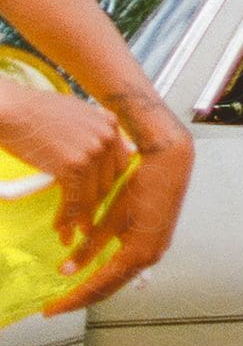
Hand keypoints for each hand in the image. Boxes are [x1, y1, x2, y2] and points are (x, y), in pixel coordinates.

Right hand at [0, 79, 131, 245]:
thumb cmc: (39, 114)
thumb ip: (99, 132)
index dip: (106, 186)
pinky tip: (59, 228)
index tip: (95, 201)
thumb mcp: (79, 115)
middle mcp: (106, 137)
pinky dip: (67, 219)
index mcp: (110, 124)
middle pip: (107, 183)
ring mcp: (91, 152)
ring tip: (71, 233)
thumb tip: (123, 151)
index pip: (119, 164)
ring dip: (81, 219)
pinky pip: (74, 201)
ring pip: (91, 197)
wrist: (14, 112)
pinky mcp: (73, 167)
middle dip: (94, 205)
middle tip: (84, 223)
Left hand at [44, 124, 193, 314]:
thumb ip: (90, 246)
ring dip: (95, 287)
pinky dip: (109, 273)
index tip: (52, 308)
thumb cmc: (143, 183)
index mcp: (139, 254)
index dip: (73, 299)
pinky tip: (96, 271)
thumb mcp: (112, 216)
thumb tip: (65, 270)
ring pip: (119, 279)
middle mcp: (150, 257)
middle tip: (57, 305)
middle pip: (110, 288)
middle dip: (82, 298)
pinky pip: (128, 266)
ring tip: (72, 291)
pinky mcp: (156, 241)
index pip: (99, 287)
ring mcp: (155, 250)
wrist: (170, 160)